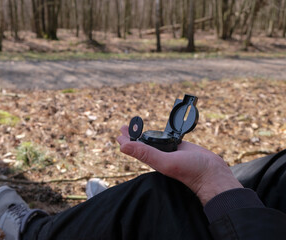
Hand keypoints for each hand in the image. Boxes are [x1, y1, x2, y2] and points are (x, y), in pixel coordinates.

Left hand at [117, 125, 242, 205]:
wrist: (213, 173)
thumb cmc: (191, 171)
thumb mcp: (166, 161)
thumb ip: (146, 154)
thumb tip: (123, 147)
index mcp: (153, 159)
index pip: (136, 148)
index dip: (126, 140)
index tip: (120, 132)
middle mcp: (160, 155)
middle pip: (142, 143)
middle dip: (132, 135)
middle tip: (124, 127)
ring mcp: (170, 151)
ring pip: (154, 141)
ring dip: (144, 134)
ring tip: (137, 128)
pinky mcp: (180, 147)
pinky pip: (167, 138)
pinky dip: (161, 133)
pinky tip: (159, 131)